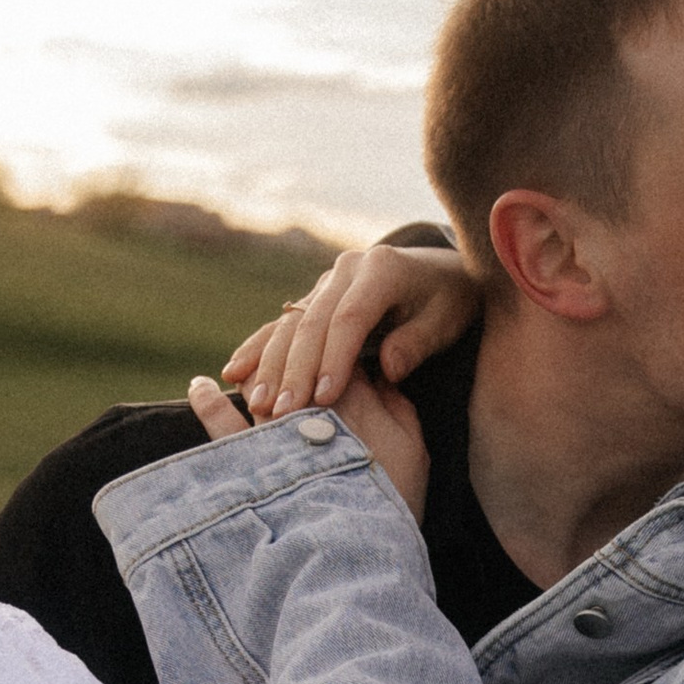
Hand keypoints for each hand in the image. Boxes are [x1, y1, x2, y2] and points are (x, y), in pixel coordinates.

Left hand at [185, 367, 428, 520]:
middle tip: (291, 356)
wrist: (352, 547)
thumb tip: (382, 376)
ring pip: (256, 380)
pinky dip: (206, 399)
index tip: (331, 354)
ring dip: (255, 372)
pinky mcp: (243, 452)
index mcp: (351, 391)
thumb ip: (398, 406)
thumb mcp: (413, 450)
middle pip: (292, 358)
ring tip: (249, 370)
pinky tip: (200, 386)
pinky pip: (217, 417)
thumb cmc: (390, 499)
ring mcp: (271, 424)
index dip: (333, 348)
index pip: (336, 350)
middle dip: (292, 353)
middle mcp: (306, 398)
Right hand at [220, 244, 481, 419]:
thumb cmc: (449, 301)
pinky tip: (234, 374)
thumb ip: (418, 342)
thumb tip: (389, 368)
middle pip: (312, 323)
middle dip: (295, 370)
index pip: (350, 318)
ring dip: (270, 366)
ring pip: (289, 325)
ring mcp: (326, 282)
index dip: (334, 359)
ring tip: (259, 406)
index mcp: (382, 270)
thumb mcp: (448, 319)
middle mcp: (347, 270)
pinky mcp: (314, 297)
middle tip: (282, 413)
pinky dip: (258, 349)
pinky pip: (281, 324)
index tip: (324, 398)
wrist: (438, 272)